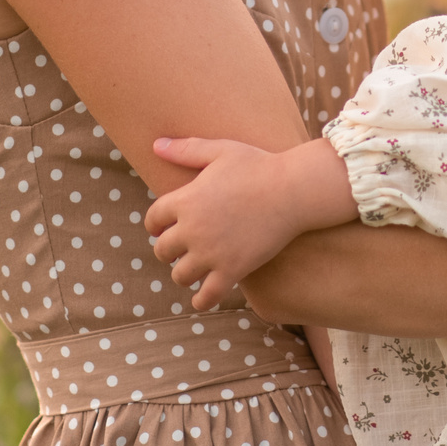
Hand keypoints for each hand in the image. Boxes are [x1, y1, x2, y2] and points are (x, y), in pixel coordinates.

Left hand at [148, 137, 354, 310]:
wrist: (293, 190)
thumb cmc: (259, 165)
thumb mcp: (221, 150)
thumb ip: (186, 149)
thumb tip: (155, 144)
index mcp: (186, 199)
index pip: (153, 219)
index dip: (155, 224)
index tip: (161, 227)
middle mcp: (193, 229)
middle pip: (162, 250)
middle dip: (168, 250)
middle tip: (178, 250)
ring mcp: (212, 253)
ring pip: (180, 276)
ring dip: (182, 274)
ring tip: (191, 271)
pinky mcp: (233, 270)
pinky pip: (207, 296)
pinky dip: (200, 301)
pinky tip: (201, 299)